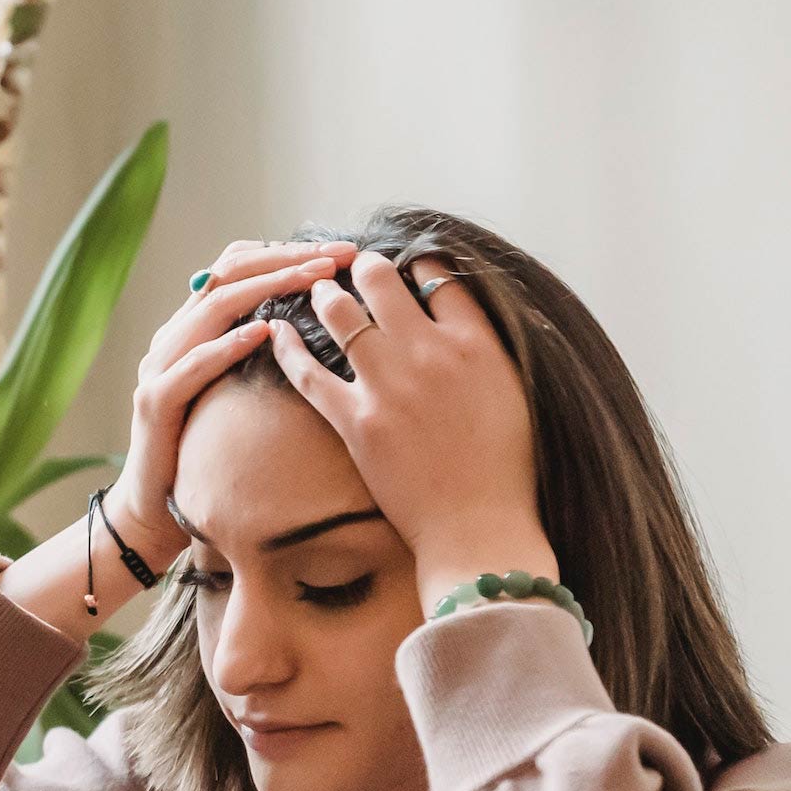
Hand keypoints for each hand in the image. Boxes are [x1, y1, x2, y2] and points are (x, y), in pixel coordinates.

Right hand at [107, 237, 360, 565]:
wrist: (153, 510)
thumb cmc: (205, 452)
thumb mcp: (237, 391)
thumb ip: (260, 354)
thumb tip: (321, 323)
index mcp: (193, 328)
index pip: (238, 266)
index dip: (287, 251)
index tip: (340, 252)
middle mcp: (173, 336)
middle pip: (229, 273)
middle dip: (288, 258)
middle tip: (337, 256)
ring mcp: (160, 367)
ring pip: (214, 308)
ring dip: (268, 287)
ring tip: (313, 279)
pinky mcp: (155, 403)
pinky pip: (192, 365)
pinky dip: (227, 345)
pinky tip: (263, 333)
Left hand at [266, 249, 540, 560]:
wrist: (477, 526)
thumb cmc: (504, 470)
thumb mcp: (515, 394)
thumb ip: (488, 353)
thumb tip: (467, 327)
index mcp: (475, 343)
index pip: (439, 277)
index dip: (418, 263)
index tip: (407, 264)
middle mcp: (429, 352)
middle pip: (383, 281)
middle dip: (363, 268)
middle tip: (353, 267)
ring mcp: (388, 384)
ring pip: (342, 314)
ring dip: (326, 294)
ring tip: (318, 289)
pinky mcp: (355, 420)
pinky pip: (309, 372)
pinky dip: (288, 347)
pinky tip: (275, 331)